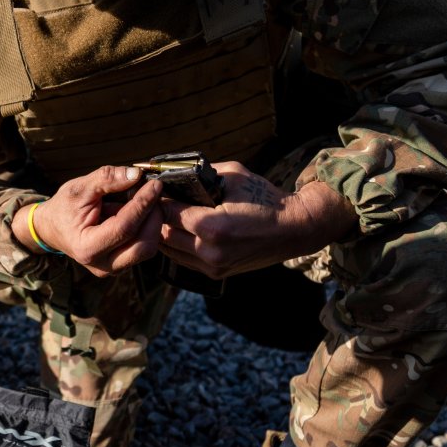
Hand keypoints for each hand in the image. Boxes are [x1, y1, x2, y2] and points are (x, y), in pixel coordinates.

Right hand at [17, 165, 164, 276]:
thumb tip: (136, 174)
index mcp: (87, 248)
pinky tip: (140, 211)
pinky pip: (143, 248)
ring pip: (147, 248)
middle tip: (153, 192)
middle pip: (142, 245)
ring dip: (152, 222)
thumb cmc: (64, 207)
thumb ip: (106, 179)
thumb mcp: (80, 187)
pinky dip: (147, 228)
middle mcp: (102, 265)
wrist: (52, 228)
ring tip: (144, 200)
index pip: (124, 227)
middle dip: (153, 216)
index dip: (143, 204)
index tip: (154, 184)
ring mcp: (113, 268)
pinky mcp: (121, 264)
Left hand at [159, 162, 355, 278]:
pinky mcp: (217, 274)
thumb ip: (199, 175)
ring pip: (169, 250)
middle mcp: (208, 251)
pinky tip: (177, 228)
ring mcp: (212, 266)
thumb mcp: (232, 175)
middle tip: (152, 200)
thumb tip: (170, 172)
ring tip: (162, 213)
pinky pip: (183, 259)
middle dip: (155, 215)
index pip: (166, 211)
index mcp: (211, 226)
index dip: (156, 198)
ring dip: (162, 232)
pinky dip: (176, 244)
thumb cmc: (264, 197)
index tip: (151, 187)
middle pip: (162, 233)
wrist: (294, 228)